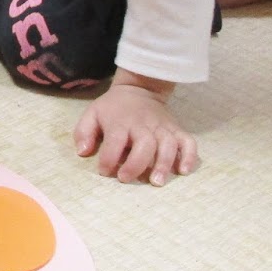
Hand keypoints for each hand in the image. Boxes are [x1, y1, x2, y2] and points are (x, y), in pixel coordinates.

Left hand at [72, 71, 197, 185]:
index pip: (115, 140)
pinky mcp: (176, 129)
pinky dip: (189, 156)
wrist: (140, 88)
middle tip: (127, 179)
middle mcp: (144, 124)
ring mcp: (163, 127)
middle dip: (136, 164)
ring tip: (157, 182)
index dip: (108, 159)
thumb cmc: (114, 108)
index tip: (104, 171)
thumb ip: (84, 132)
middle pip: (145, 144)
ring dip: (164, 164)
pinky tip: (184, 171)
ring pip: (168, 145)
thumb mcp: (92, 113)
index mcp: (120, 122)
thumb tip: (82, 152)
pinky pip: (188, 142)